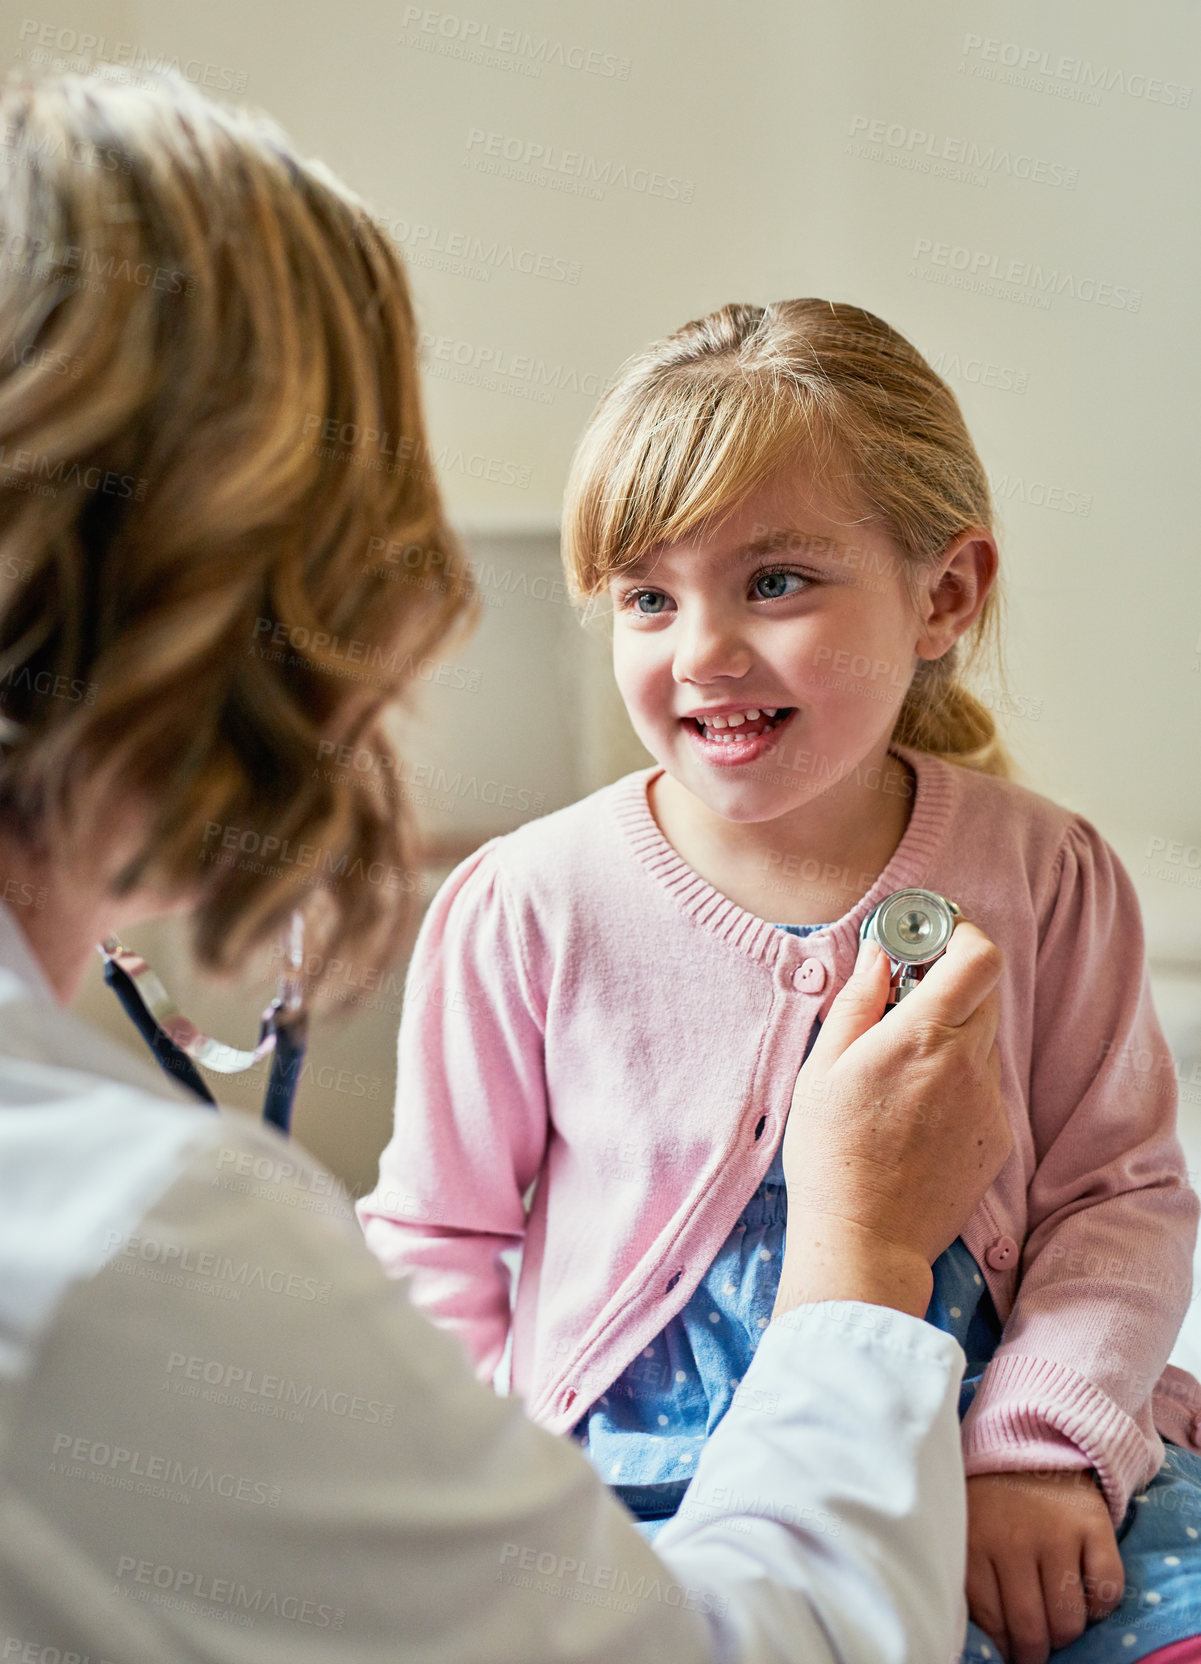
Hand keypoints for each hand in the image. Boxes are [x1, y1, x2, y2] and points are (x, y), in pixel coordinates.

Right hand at [777, 921, 1010, 1315]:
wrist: (866, 1239)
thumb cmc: (831, 1153)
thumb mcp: (823, 1068)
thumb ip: (857, 1001)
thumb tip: (877, 954)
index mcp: (924, 1037)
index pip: (979, 957)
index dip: (961, 934)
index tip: (930, 937)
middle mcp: (968, 1064)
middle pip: (984, 992)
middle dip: (949, 982)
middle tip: (904, 999)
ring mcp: (988, 1102)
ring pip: (983, 1041)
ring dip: (950, 1035)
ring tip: (901, 1069)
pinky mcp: (997, 1136)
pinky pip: (983, 1085)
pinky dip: (956, 1081)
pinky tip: (915, 1112)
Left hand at [966, 1470, 1124, 1663]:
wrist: (1028, 1439)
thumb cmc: (991, 1497)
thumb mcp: (965, 1528)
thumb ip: (970, 1577)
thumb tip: (984, 1639)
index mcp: (975, 1543)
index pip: (992, 1621)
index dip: (1004, 1646)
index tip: (1010, 1650)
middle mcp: (1014, 1540)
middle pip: (1031, 1628)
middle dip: (1034, 1652)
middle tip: (1036, 1651)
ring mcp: (1056, 1532)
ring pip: (1069, 1619)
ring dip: (1066, 1635)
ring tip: (1059, 1627)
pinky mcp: (1093, 1524)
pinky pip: (1107, 1590)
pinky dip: (1100, 1608)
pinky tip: (1086, 1599)